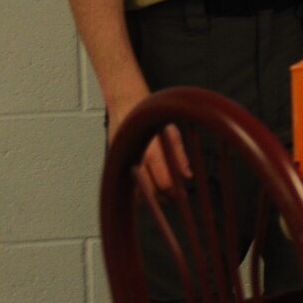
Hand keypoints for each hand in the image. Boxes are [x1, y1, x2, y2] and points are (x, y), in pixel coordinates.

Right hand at [107, 79, 190, 193]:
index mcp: (153, 153)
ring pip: (135, 191)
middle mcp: (137, 159)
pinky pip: (125, 183)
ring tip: (160, 196)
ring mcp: (124, 162)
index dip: (174, 192)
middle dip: (162, 197)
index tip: (181, 195)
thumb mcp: (172, 133)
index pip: (164, 182)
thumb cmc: (150, 117)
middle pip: (150, 191)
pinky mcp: (115, 162)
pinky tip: (144, 189)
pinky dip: (135, 190)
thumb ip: (179, 156)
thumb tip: (186, 175)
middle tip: (172, 197)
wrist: (126, 105)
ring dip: (148, 196)